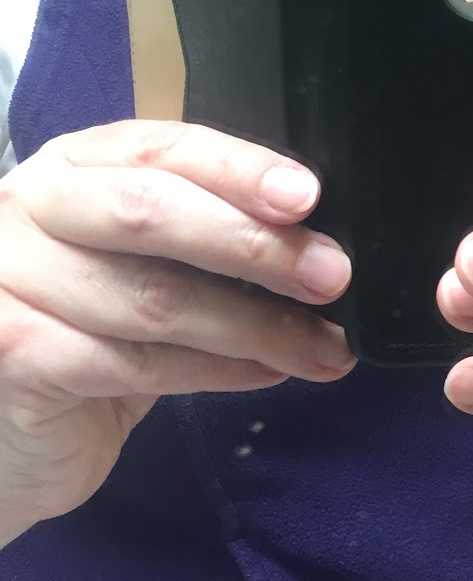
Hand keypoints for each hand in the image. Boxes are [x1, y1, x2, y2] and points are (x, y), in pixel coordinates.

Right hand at [0, 121, 353, 541]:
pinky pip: (137, 363)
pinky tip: (268, 373)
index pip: (160, 148)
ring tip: (323, 346)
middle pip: (152, 213)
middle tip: (331, 274)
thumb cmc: (81, 330)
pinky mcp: (11, 354)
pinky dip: (218, 370)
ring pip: (155, 299)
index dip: (238, 168)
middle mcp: (28, 208)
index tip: (306, 196)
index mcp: (70, 166)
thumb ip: (195, 232)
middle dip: (254, 244)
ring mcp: (9, 281)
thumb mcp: (132, 263)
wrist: (1, 432)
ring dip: (257, 326)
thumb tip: (314, 236)